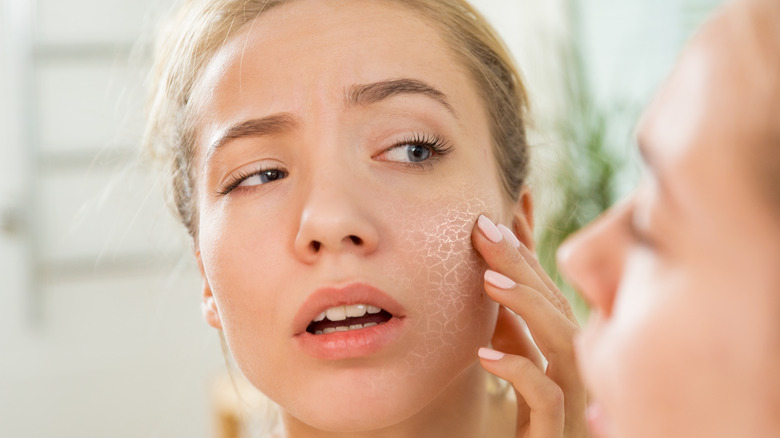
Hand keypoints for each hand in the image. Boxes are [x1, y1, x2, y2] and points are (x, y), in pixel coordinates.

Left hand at [472, 215, 587, 436]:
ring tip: (487, 281)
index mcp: (562, 345)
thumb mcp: (513, 358)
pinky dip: (520, 371)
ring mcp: (572, 396)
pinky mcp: (558, 429)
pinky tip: (485, 355)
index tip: (504, 208)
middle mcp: (575, 364)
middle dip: (520, 262)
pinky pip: (547, 397)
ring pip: (562, 342)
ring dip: (527, 305)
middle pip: (554, 303)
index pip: (547, 287)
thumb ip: (511, 320)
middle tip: (483, 228)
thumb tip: (495, 269)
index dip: (526, 247)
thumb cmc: (530, 417)